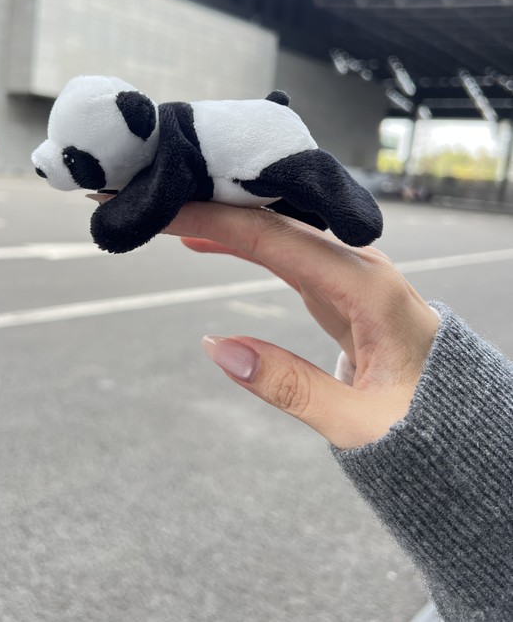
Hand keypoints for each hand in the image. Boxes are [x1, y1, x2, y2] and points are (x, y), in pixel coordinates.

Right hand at [165, 202, 439, 449]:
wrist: (464, 420)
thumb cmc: (425, 425)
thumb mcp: (358, 423)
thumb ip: (289, 387)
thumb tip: (217, 346)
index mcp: (371, 289)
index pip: (280, 241)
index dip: (219, 223)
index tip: (169, 213)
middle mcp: (363, 267)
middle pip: (280, 222)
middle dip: (217, 207)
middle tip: (161, 199)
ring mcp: (353, 273)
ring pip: (282, 231)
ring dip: (228, 220)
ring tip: (174, 214)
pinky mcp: (343, 286)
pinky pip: (288, 252)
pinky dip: (247, 242)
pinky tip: (214, 238)